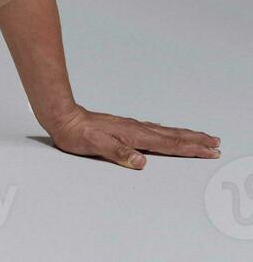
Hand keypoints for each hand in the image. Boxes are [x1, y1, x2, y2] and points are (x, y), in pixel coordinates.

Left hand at [46, 105, 219, 167]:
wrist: (62, 117)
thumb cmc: (76, 133)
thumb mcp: (94, 146)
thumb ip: (118, 153)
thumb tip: (140, 161)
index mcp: (133, 135)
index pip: (168, 144)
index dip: (190, 148)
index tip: (209, 150)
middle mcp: (135, 129)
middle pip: (172, 135)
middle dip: (195, 140)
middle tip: (215, 142)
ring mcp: (130, 126)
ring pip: (165, 131)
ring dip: (185, 135)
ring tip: (200, 136)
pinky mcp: (124, 126)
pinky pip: (154, 130)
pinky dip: (168, 132)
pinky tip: (167, 132)